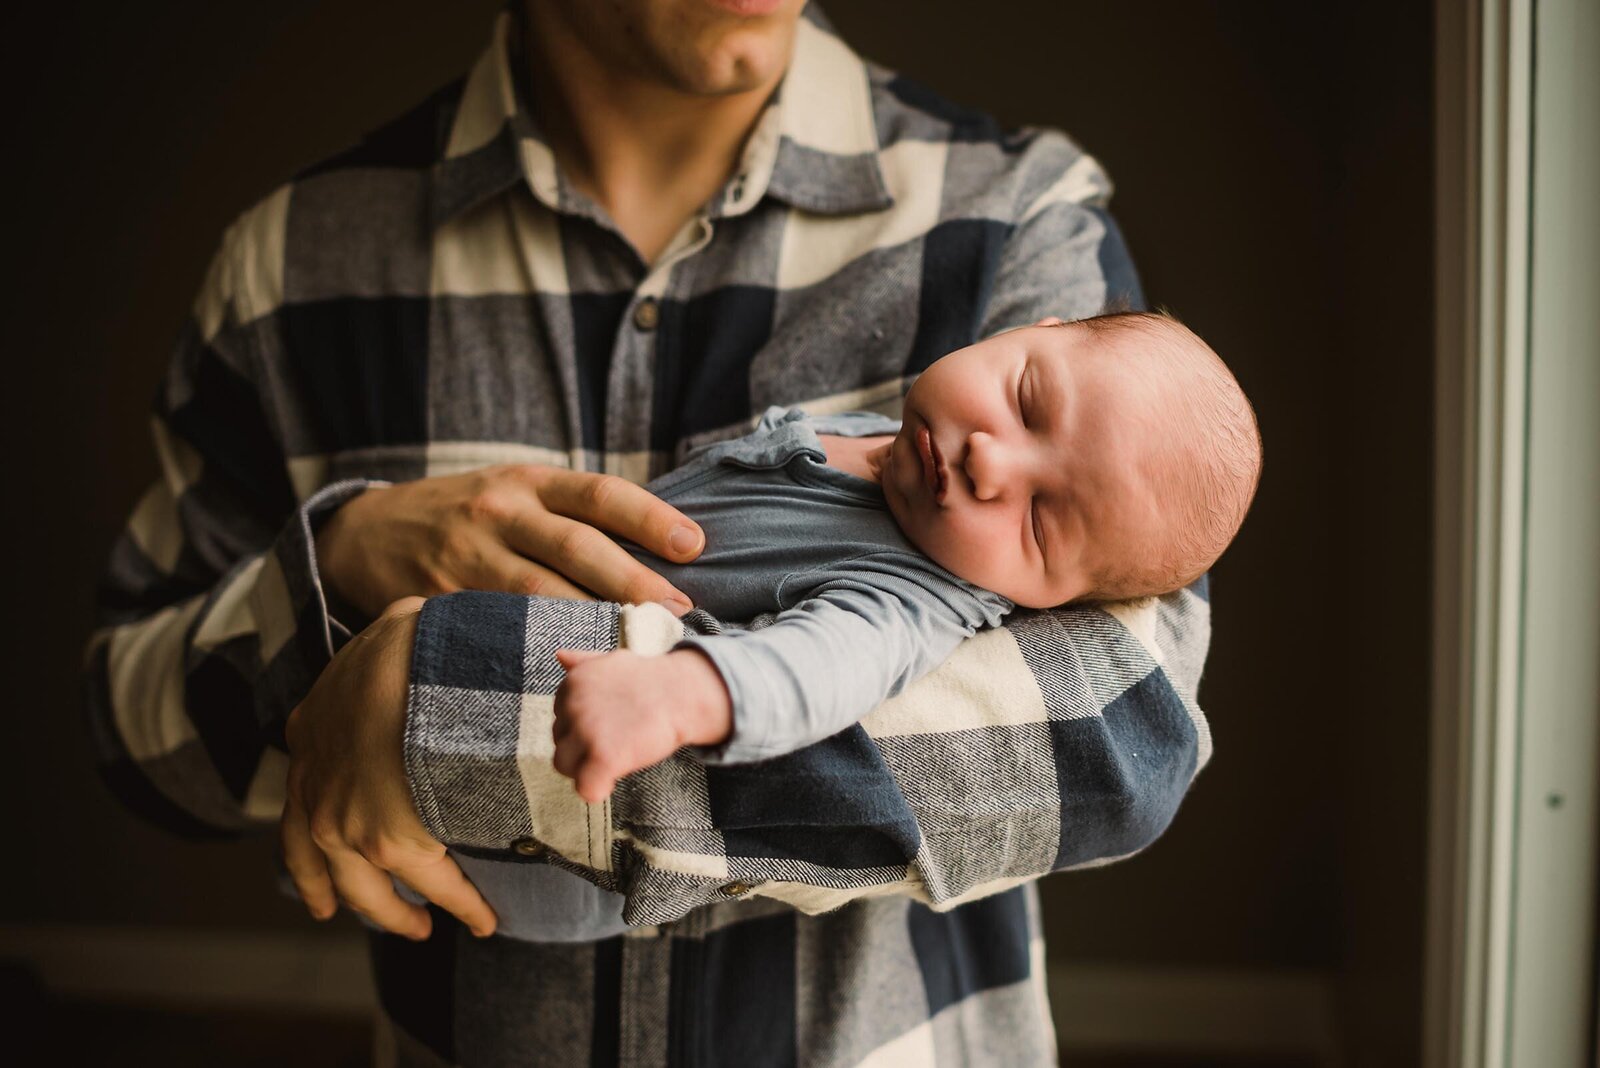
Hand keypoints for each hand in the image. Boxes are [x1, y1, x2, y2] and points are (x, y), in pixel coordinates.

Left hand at [281, 597, 496, 939]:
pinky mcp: (387, 839)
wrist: (407, 661)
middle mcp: (312, 786)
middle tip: (351, 910)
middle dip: (338, 890)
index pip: (303, 795)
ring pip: (362, 887)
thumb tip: (429, 632)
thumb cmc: (407, 638)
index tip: (330, 848)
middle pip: (314, 860)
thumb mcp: (386, 635)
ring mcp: (341, 819)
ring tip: (421, 928)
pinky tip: (482, 918)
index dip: (314, 828)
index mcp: (308, 733)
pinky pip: (432, 883)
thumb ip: (394, 647)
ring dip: (395, 913)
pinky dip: (461, 904)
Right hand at [316, 465, 705, 619]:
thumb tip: (664, 551)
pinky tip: (577, 670)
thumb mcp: (515, 492)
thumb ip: (573, 515)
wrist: (367, 532)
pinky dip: (540, 650)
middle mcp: (499, 513)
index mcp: (528, 482)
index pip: (599, 494)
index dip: (649, 517)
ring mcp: (467, 558)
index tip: (694, 544)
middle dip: (633, 582)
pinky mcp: (442, 602)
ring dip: (595, 623)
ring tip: (642, 648)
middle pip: (577, 547)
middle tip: (680, 613)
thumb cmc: (468, 514)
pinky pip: (499, 631)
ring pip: (541, 595)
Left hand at [551, 649, 733, 802]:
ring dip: (586, 768)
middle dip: (582, 748)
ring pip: (564, 765)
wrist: (682, 694)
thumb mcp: (613, 662)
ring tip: (614, 759)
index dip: (583, 728)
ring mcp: (586, 732)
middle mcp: (572, 706)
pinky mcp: (603, 757)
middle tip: (615, 742)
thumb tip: (560, 655)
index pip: (560, 719)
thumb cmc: (651, 681)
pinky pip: (585, 788)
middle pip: (560, 743)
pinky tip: (613, 779)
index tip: (609, 725)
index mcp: (572, 683)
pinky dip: (598, 789)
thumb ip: (583, 662)